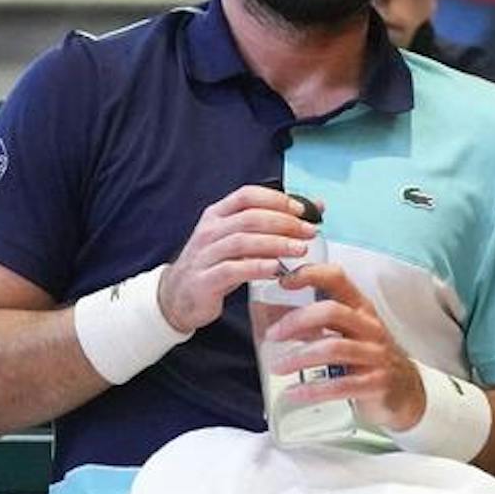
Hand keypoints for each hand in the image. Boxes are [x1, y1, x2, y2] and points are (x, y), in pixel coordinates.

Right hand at [158, 186, 316, 331]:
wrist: (178, 297)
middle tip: (310, 232)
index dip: (277, 199)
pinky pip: (232, 270)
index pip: (247, 196)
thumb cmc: (216, 265)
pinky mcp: (204, 280)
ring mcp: (204, 255)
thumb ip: (272, 225)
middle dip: (284, 222)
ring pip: (242, 241)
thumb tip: (316, 207)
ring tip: (300, 249)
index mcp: (217, 215)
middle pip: (250, 217)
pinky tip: (276, 269)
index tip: (303, 210)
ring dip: (275, 244)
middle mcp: (209, 231)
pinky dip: (256, 267)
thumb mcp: (240, 240)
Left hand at [262, 264, 425, 429]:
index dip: (309, 274)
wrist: (406, 392)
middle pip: (331, 312)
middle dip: (297, 321)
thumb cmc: (369, 357)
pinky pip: (341, 385)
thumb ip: (318, 322)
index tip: (282, 280)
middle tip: (272, 335)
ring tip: (277, 367)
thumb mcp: (350, 332)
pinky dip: (313, 390)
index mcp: (361, 309)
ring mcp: (375, 355)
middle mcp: (370, 327)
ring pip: (333, 348)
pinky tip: (294, 393)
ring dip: (299, 357)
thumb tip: (275, 316)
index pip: (337, 278)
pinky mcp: (376, 383)